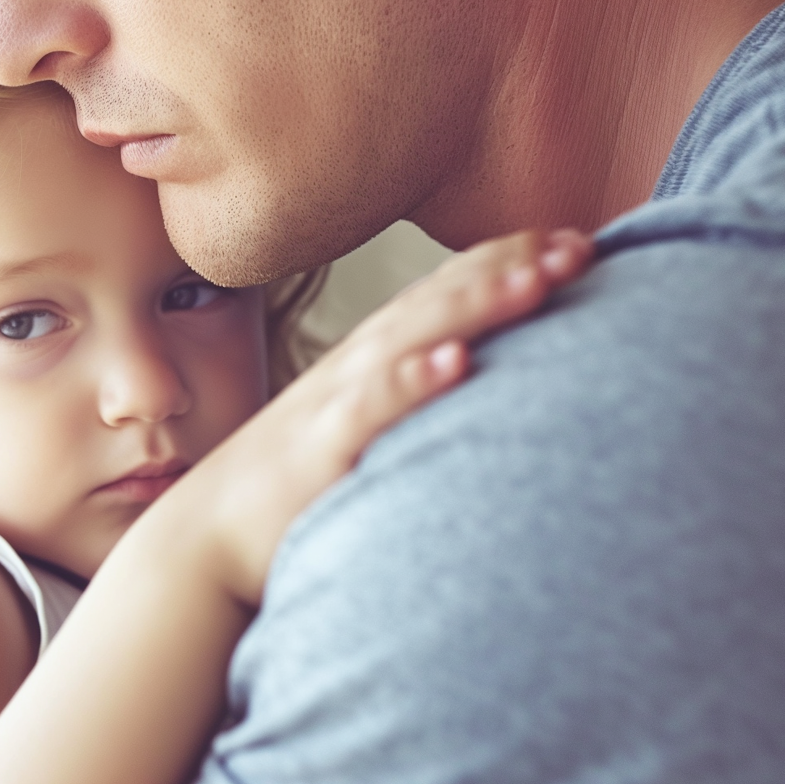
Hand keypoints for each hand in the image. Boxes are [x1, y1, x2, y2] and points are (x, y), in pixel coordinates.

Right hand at [179, 227, 592, 609]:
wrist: (202, 542)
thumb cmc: (288, 492)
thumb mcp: (356, 434)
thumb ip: (404, 404)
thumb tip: (471, 391)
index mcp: (368, 360)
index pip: (442, 292)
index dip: (503, 260)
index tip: (572, 241)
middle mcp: (355, 368)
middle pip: (439, 301)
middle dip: (509, 268)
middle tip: (582, 246)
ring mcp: (336, 404)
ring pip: (412, 339)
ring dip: (475, 305)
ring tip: (535, 279)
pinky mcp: (319, 451)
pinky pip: (371, 410)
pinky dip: (412, 381)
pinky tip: (456, 362)